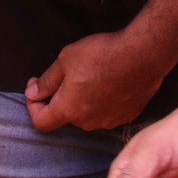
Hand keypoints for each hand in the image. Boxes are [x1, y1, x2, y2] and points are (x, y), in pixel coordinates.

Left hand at [26, 28, 174, 132]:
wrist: (143, 55)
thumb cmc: (103, 55)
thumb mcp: (65, 60)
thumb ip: (46, 81)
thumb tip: (33, 93)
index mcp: (69, 110)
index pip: (41, 122)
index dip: (33, 107)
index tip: (37, 89)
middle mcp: (88, 122)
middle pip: (65, 117)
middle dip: (60, 100)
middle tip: (65, 76)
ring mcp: (109, 121)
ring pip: (87, 116)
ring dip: (82, 101)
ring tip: (90, 76)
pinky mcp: (127, 116)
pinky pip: (106, 113)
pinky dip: (102, 102)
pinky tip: (108, 83)